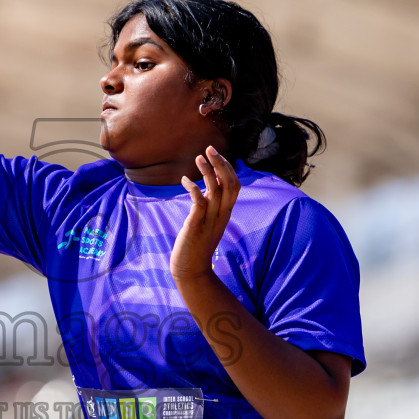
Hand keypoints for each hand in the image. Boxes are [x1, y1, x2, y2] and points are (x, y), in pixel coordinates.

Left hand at [170, 147, 239, 282]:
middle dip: (221, 164)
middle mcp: (221, 215)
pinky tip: (184, 181)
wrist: (191, 269)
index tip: (216, 155)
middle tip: (209, 148)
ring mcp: (210, 221)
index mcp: (225, 212)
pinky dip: (193, 188)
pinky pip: (199, 203)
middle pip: (229, 184)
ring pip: (215, 191)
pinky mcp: (196, 226)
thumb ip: (212, 202)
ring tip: (198, 157)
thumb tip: (210, 182)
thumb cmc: (196, 243)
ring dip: (207, 172)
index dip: (228, 168)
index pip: (235, 185)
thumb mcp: (208, 220)